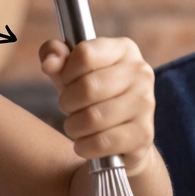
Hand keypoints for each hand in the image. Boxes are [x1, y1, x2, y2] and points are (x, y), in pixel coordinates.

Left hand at [39, 37, 155, 174]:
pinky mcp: (143, 134)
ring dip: (74, 127)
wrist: (124, 137)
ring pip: (93, 118)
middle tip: (69, 108)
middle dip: (67, 102)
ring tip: (76, 126)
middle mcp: (141, 73)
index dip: (66, 72)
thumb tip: (49, 64)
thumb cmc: (93, 97)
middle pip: (88, 87)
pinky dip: (84, 146)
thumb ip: (55, 55)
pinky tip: (86, 143)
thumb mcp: (71, 72)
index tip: (69, 81)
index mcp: (124, 49)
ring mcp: (145, 104)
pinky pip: (102, 142)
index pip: (85, 54)